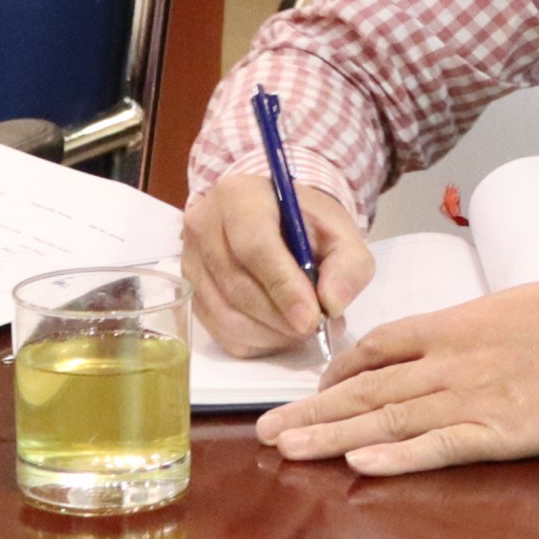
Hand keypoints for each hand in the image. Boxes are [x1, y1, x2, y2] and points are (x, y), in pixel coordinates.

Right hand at [182, 168, 373, 352]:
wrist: (276, 219)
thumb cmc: (308, 224)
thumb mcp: (341, 234)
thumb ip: (348, 266)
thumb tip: (332, 305)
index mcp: (238, 197)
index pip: (254, 247)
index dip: (283, 287)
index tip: (311, 318)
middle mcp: (203, 226)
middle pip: (237, 285)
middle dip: (280, 317)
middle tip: (314, 328)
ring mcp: (190, 262)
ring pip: (225, 314)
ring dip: (270, 333)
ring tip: (302, 329)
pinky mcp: (191, 293)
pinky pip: (219, 332)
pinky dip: (255, 341)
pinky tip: (280, 331)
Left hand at [258, 267, 538, 474]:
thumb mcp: (513, 308)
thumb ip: (472, 331)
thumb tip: (445, 344)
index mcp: (454, 326)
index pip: (378, 349)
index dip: (339, 373)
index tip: (314, 391)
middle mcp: (451, 361)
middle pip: (367, 388)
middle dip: (312, 411)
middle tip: (265, 430)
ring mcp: (473, 397)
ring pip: (388, 418)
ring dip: (332, 435)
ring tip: (288, 448)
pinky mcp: (502, 432)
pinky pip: (439, 446)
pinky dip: (397, 456)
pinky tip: (361, 462)